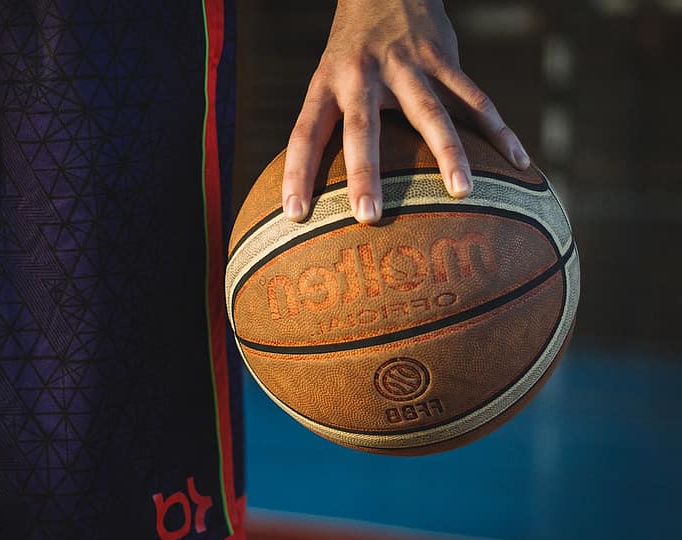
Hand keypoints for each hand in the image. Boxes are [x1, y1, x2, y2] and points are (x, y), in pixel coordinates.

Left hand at [281, 0, 529, 223]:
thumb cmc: (352, 52)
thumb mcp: (328, 77)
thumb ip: (328, 123)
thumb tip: (317, 184)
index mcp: (328, 83)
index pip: (305, 132)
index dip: (297, 173)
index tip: (293, 214)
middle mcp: (363, 75)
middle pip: (362, 128)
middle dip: (364, 173)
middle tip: (368, 215)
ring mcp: (406, 65)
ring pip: (430, 113)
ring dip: (447, 153)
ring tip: (461, 192)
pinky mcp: (444, 59)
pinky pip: (476, 99)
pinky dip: (499, 132)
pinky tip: (519, 164)